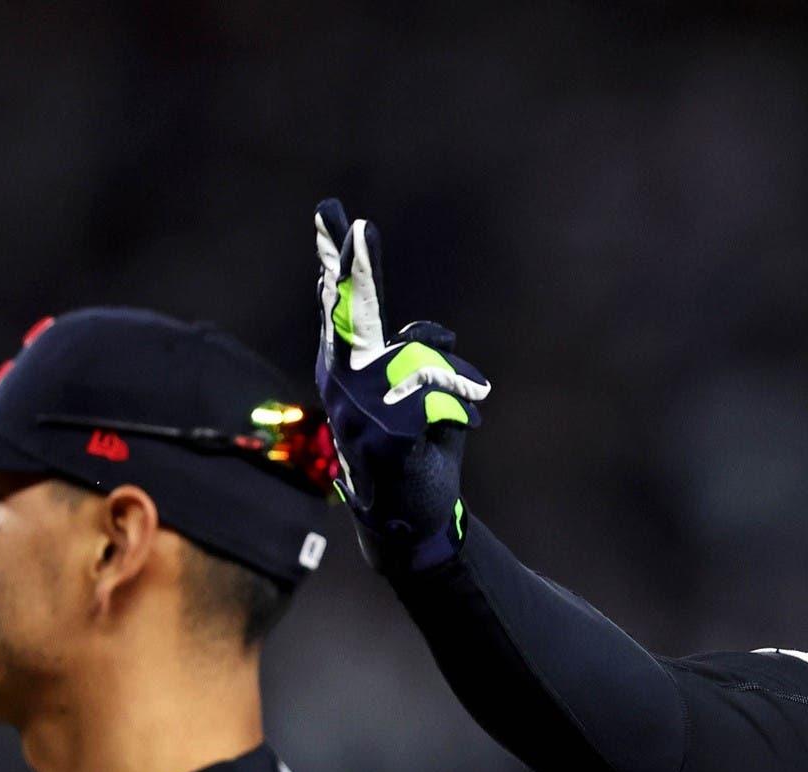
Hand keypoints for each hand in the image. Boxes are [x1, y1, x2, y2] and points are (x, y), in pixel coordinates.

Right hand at [313, 198, 492, 574]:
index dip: (338, 260)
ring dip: (453, 378)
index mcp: (343, 368)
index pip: (339, 305)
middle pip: (352, 316)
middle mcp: (340, 385)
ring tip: (472, 394)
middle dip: (357, 271)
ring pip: (416, 361)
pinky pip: (435, 401)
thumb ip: (421, 355)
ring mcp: (355, 413)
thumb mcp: (422, 393)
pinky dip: (460, 409)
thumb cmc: (415, 450)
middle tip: (358, 225)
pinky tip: (464, 424)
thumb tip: (435, 332)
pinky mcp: (383, 440)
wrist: (411, 521)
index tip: (334, 214)